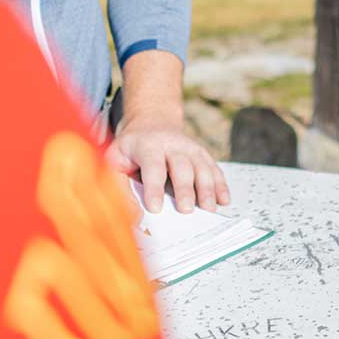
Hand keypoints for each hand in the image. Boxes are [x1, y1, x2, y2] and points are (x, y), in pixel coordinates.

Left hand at [110, 122, 229, 212]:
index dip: (154, 187)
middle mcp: (172, 144)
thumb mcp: (115, 160)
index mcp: (147, 145)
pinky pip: (213, 168)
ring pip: (202, 167)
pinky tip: (224, 200)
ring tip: (209, 209)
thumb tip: (134, 215)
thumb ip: (120, 184)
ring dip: (207, 189)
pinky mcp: (202, 154)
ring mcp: (190, 147)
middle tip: (186, 210)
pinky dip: (220, 185)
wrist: (151, 124)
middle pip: (182, 166)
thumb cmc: (130, 150)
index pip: (153, 166)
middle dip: (185, 189)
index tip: (155, 209)